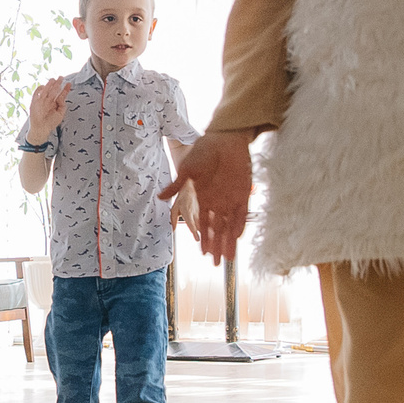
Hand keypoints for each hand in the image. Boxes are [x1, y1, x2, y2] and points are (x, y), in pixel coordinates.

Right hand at [23, 77, 68, 145]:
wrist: (41, 129)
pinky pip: (36, 94)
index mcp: (55, 104)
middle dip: (57, 84)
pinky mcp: (34, 102)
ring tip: (54, 79)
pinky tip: (44, 86)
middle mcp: (49, 101)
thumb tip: (62, 98)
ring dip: (49, 85)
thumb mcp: (60, 115)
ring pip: (46, 90)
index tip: (69, 84)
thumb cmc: (50, 123)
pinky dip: (39, 90)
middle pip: (54, 90)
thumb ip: (62, 106)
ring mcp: (42, 101)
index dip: (65, 89)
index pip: (61, 95)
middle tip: (61, 77)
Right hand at [161, 130, 253, 263]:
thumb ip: (176, 185)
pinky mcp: (244, 192)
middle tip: (217, 264)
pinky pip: (243, 214)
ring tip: (229, 258)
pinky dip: (240, 226)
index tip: (204, 254)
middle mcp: (218, 201)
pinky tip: (238, 239)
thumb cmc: (204, 151)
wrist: (225, 137)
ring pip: (230, 225)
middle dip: (217, 246)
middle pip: (218, 229)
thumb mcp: (187, 169)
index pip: (204, 223)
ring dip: (229, 241)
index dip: (205, 239)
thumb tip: (159, 198)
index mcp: (204, 197)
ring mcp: (231, 197)